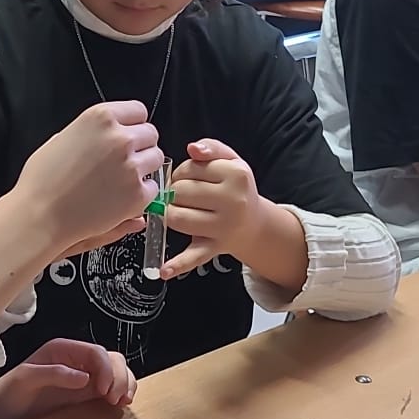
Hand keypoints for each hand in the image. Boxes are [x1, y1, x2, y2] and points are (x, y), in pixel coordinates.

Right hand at [15, 103, 163, 257]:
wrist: (40, 215)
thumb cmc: (43, 180)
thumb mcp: (62, 138)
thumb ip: (91, 131)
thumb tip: (106, 133)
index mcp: (101, 117)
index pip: (138, 111)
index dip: (132, 125)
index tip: (127, 135)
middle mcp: (120, 138)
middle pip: (150, 134)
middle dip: (140, 146)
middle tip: (123, 161)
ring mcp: (131, 166)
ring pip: (156, 158)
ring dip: (144, 168)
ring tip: (120, 180)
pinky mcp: (138, 194)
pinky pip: (153, 187)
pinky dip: (141, 193)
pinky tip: (119, 198)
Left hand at [160, 139, 263, 279]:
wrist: (255, 224)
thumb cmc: (237, 189)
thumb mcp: (232, 161)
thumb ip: (212, 148)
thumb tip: (192, 148)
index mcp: (236, 175)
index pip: (189, 168)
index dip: (181, 172)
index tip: (189, 177)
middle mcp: (233, 202)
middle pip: (179, 192)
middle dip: (174, 191)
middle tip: (184, 195)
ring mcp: (223, 227)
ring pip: (177, 217)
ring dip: (170, 213)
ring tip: (181, 210)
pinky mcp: (213, 248)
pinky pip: (193, 257)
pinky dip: (177, 265)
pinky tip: (164, 270)